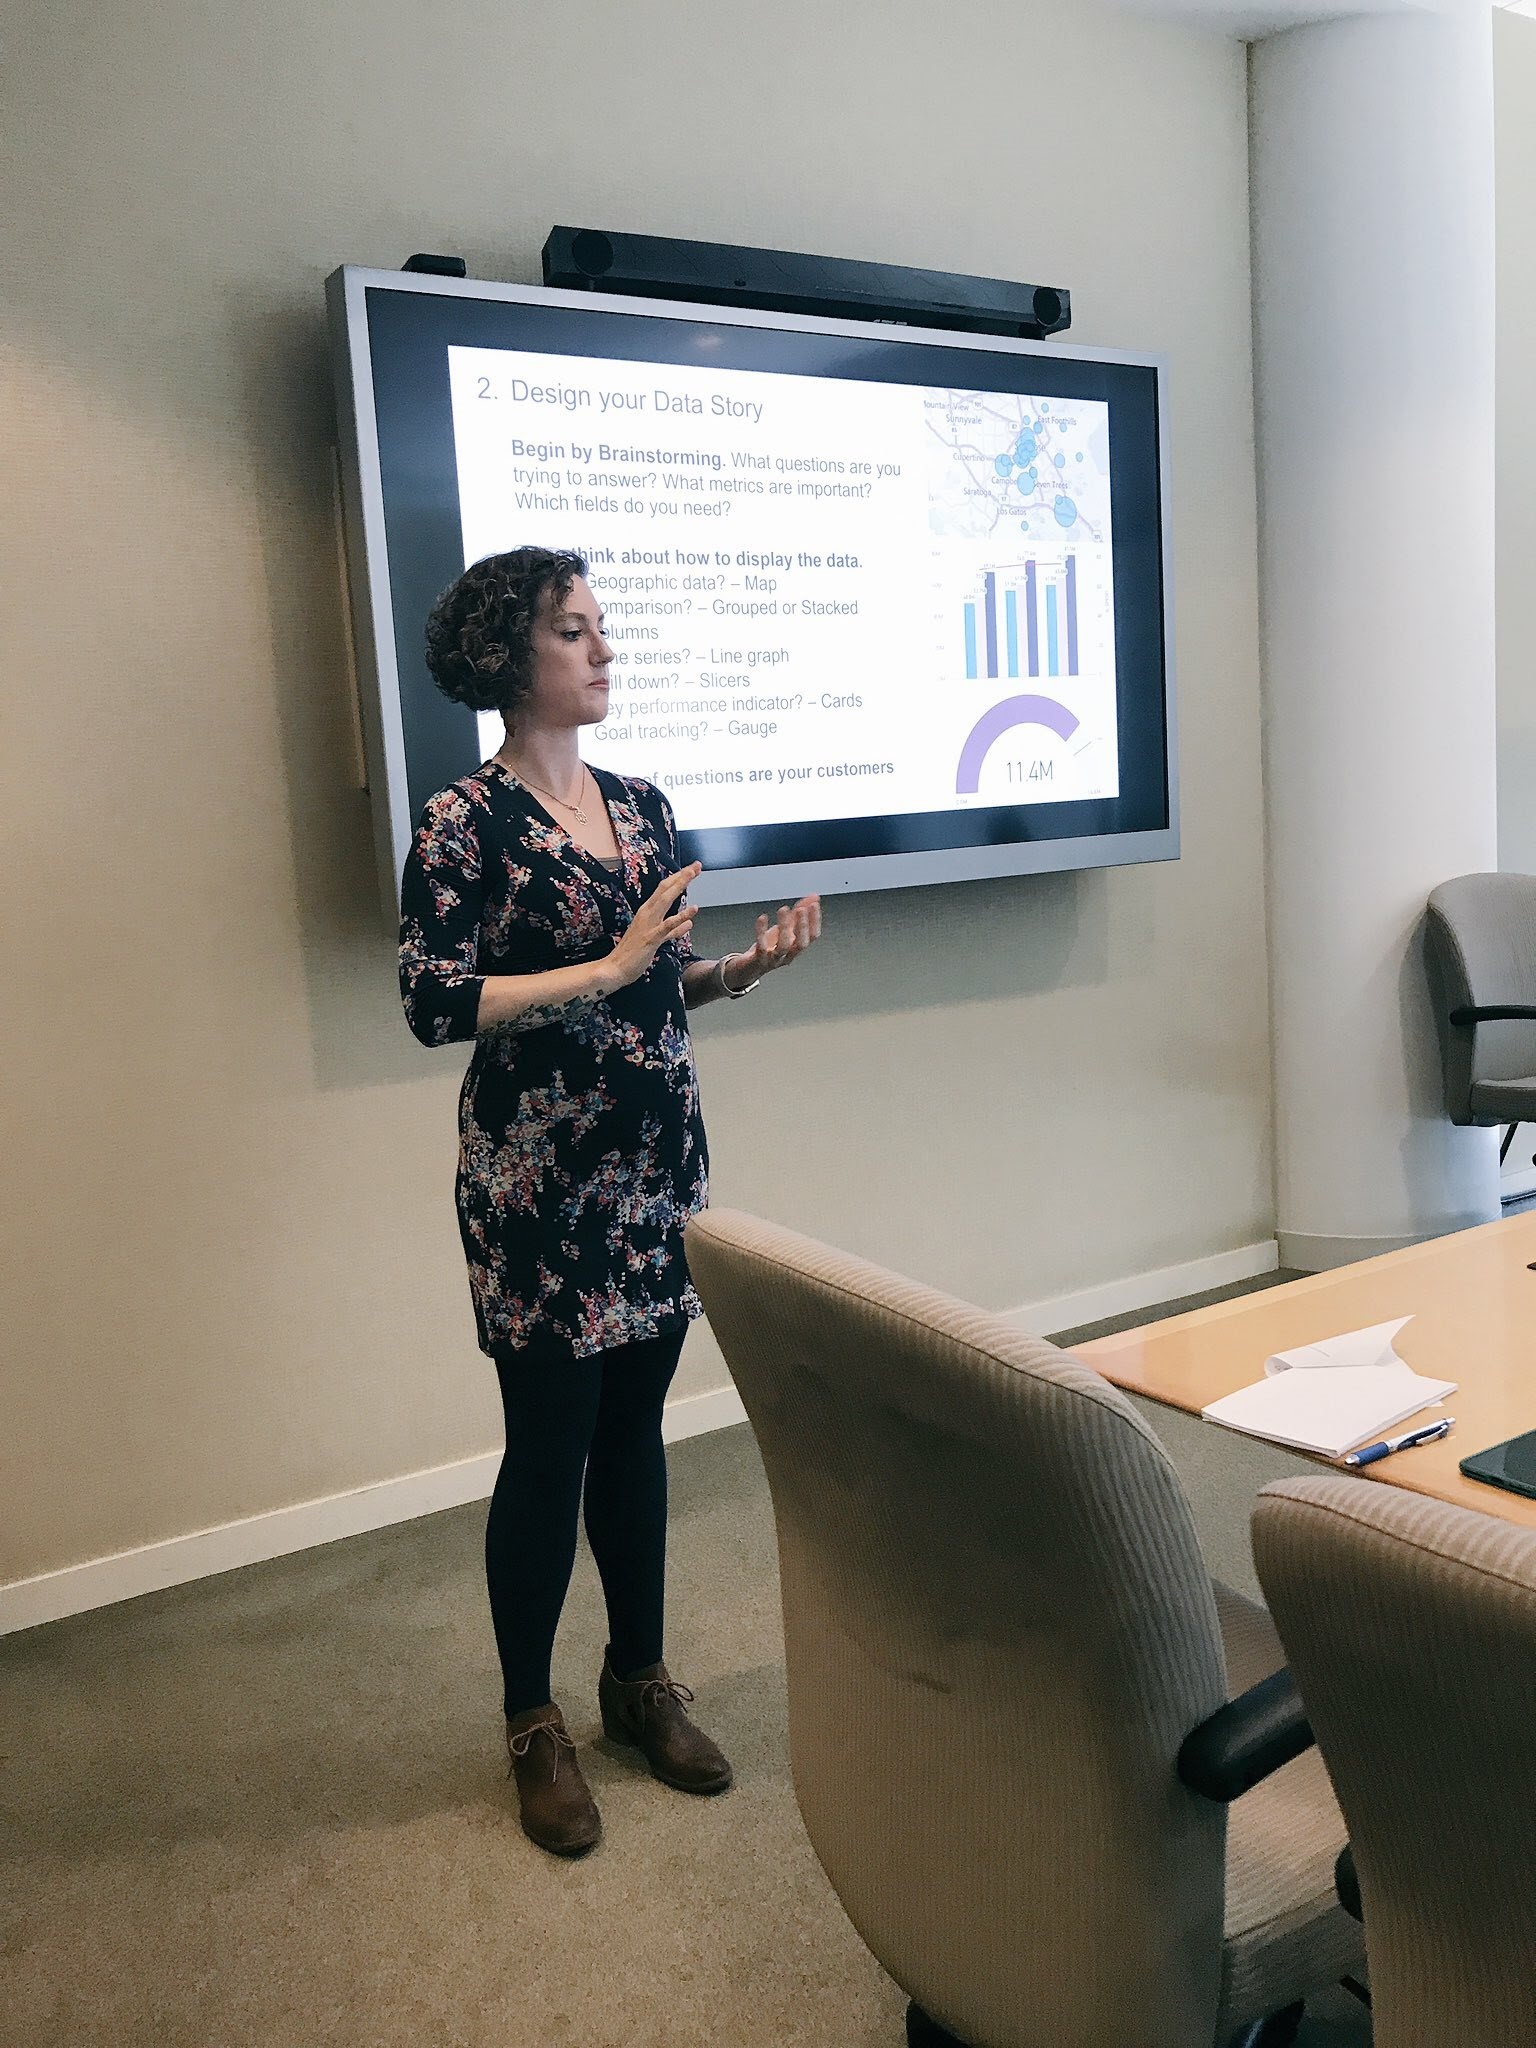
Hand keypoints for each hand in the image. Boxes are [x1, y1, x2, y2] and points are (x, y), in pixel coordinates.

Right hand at [606, 862, 701, 990]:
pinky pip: (667, 925)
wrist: (614, 968)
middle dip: (681, 876)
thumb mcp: (655, 938)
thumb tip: (688, 923)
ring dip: (679, 886)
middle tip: (696, 865)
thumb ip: (672, 930)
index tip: (691, 870)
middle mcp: (647, 914)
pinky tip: (693, 909)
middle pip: (665, 889)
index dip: (677, 879)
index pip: (663, 890)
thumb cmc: (632, 954)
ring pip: (665, 900)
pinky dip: (680, 916)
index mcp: (646, 912)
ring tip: (693, 874)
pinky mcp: (651, 938)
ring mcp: (648, 925)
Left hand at [724, 896, 822, 989]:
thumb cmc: (768, 948)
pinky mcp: (758, 960)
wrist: (747, 969)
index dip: (815, 921)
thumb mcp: (784, 929)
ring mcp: (774, 960)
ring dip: (785, 927)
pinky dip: (761, 932)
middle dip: (802, 926)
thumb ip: (798, 914)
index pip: (812, 937)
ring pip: (783, 946)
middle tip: (801, 909)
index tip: (814, 904)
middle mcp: (788, 956)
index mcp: (796, 948)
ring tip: (784, 909)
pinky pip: (761, 947)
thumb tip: (814, 897)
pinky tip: (762, 918)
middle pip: (801, 944)